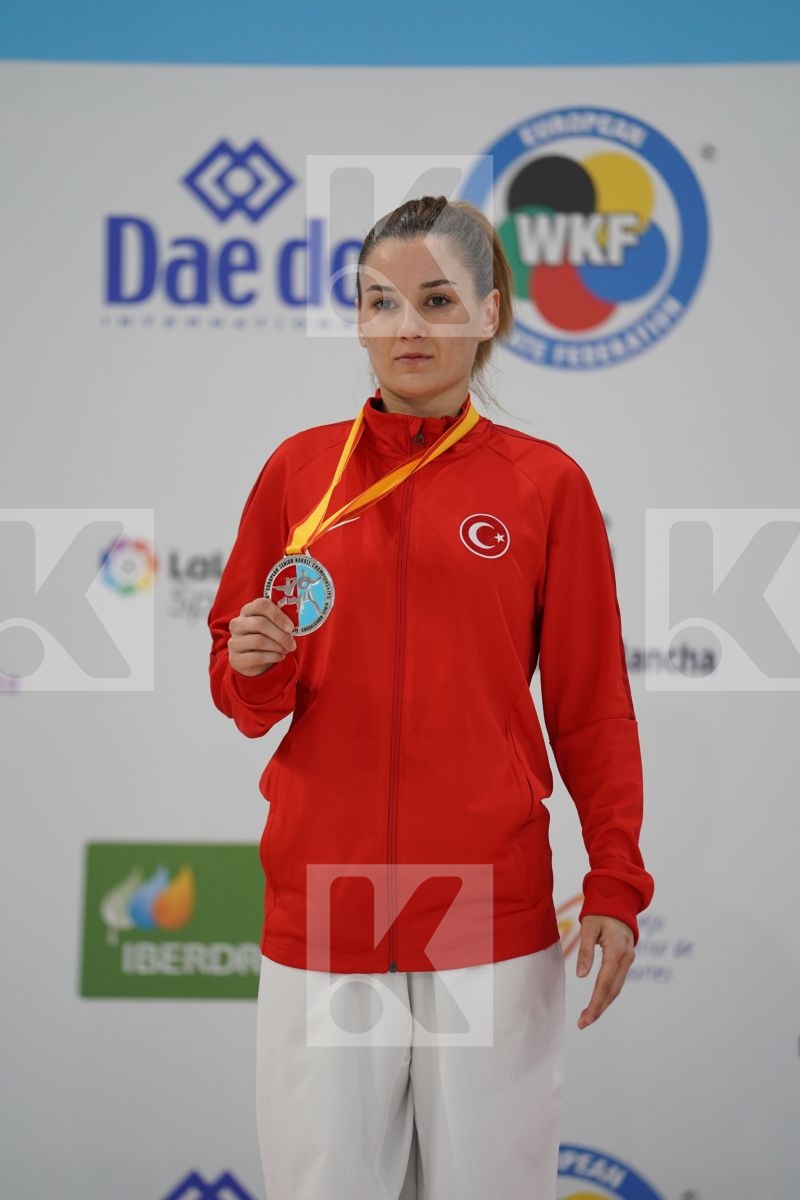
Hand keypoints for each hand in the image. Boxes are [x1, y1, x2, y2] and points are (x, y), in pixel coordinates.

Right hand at [228, 597, 296, 677]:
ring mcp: (234, 641)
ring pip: (259, 641)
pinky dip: (273, 657)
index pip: (261, 605)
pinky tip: (280, 657)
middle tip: (292, 644)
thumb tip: (296, 624)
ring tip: (287, 650)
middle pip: (260, 623)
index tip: (291, 627)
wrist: (252, 660)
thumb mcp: (273, 626)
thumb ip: (281, 621)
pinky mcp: (236, 658)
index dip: (277, 615)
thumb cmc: (266, 638)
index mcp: (248, 610)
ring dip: (278, 646)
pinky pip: (257, 657)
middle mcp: (238, 624)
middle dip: (281, 635)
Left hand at [575, 914, 634, 1029]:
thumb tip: (580, 976)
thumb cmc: (600, 912)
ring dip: (603, 1003)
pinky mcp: (626, 959)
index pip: (605, 984)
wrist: (618, 900)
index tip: (584, 1019)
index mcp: (617, 952)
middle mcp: (626, 959)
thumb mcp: (588, 927)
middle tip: (582, 1023)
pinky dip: (608, 993)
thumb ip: (585, 951)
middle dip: (598, 1009)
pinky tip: (598, 1000)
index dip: (595, 1004)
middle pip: (613, 991)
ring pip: (616, 988)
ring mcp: (629, 959)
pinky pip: (618, 981)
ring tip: (587, 1016)